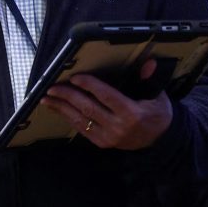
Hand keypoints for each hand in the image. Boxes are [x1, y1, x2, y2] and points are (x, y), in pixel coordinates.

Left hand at [42, 59, 172, 150]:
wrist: (160, 140)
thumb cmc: (157, 114)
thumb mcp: (157, 95)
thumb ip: (149, 79)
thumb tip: (148, 63)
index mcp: (131, 113)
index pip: (106, 96)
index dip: (89, 85)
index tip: (75, 77)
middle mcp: (118, 127)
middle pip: (88, 108)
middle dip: (68, 96)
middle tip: (52, 87)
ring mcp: (109, 137)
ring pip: (81, 120)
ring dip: (62, 108)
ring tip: (47, 99)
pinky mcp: (102, 143)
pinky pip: (82, 129)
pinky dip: (68, 118)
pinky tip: (58, 110)